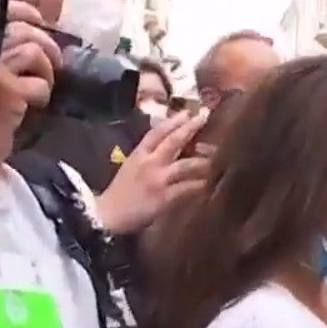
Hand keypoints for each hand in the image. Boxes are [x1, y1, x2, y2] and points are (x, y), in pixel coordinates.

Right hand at [0, 1, 61, 109]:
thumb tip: (31, 28)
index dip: (25, 12)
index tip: (38, 24)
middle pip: (22, 26)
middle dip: (46, 41)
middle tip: (54, 59)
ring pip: (33, 49)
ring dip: (47, 67)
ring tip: (43, 82)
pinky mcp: (5, 90)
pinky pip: (39, 82)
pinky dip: (43, 93)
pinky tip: (34, 104)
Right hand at [96, 111, 210, 233]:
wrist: (108, 216)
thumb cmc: (121, 191)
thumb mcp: (131, 165)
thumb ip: (149, 154)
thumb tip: (172, 143)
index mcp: (139, 154)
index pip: (157, 132)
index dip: (173, 120)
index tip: (188, 112)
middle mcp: (150, 163)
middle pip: (173, 141)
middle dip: (190, 127)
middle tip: (205, 117)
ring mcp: (159, 180)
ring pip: (187, 165)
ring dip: (203, 160)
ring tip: (217, 155)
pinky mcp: (166, 198)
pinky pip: (189, 188)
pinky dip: (201, 184)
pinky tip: (211, 182)